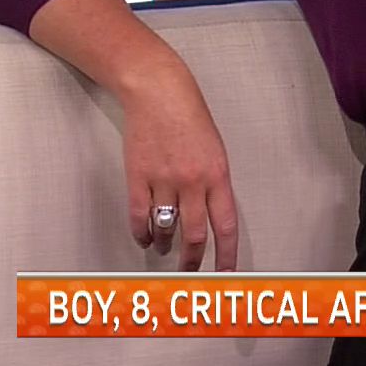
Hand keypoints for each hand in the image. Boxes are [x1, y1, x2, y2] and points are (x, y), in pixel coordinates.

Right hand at [119, 58, 239, 270]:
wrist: (159, 93)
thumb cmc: (190, 117)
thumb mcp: (216, 149)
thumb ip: (215, 182)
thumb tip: (212, 212)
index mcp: (218, 175)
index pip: (226, 224)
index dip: (227, 254)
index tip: (226, 272)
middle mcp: (193, 181)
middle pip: (196, 234)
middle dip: (194, 260)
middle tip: (191, 272)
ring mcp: (164, 180)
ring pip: (167, 229)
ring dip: (166, 245)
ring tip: (165, 250)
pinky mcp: (138, 177)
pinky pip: (140, 216)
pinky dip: (142, 233)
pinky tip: (144, 238)